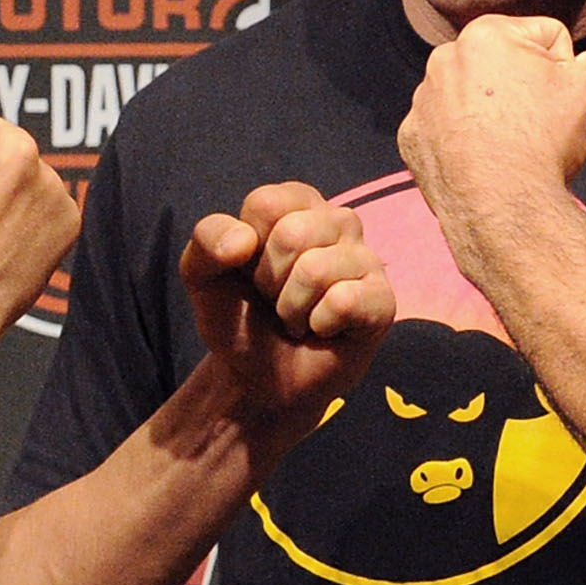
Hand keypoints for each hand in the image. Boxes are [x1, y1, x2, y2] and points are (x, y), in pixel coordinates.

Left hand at [181, 182, 392, 446]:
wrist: (258, 381)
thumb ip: (207, 240)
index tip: (251, 272)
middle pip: (292, 235)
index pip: (265, 204)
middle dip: (269, 282)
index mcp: (297, 203)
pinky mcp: (383, 300)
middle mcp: (337, 221)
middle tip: (276, 301)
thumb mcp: (202, 275)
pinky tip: (324, 331)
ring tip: (298, 319)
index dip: (246, 249)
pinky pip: (344, 301)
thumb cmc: (239, 319)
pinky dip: (319, 326)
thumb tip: (243, 240)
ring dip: (292, 310)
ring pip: (315, 270)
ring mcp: (366, 259)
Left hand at [397, 12, 585, 218]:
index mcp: (485, 34)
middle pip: (505, 67)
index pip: (547, 38)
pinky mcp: (412, 139)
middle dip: (523, 89)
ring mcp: (422, 102)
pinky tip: (481, 162)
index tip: (558, 102)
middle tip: (536, 126)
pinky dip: (464, 142)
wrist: (502, 208)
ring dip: (492, 115)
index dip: (565, 71)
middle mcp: (443, 60)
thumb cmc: (544, 141)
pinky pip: (446, 131)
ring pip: (473, 98)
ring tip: (508, 147)